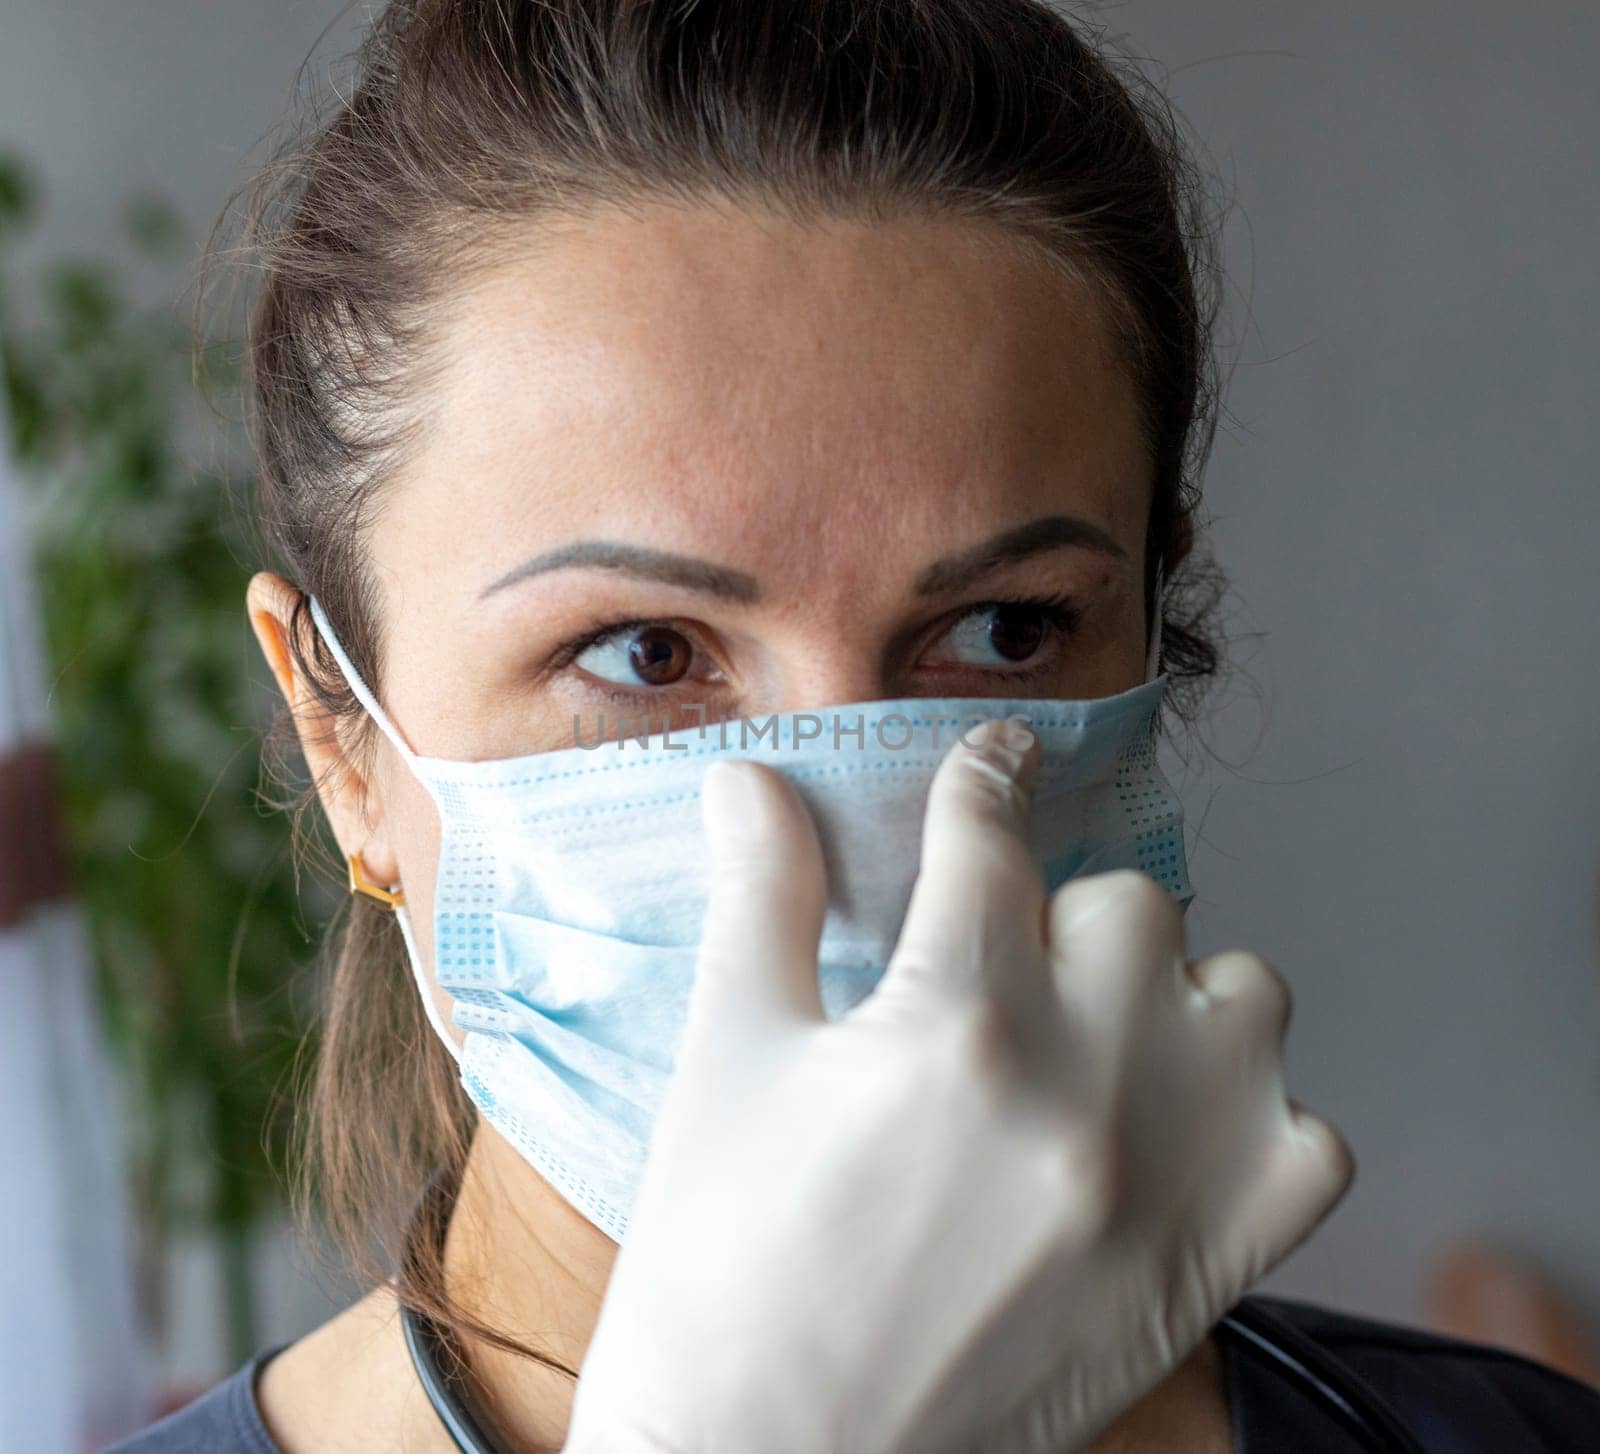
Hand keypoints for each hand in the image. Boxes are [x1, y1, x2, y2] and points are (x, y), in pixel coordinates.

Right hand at [563, 717, 1353, 1453]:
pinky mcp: (1211, 1274)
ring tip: (1093, 1034)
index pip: (990, 835)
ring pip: (1244, 997)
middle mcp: (1083, 1088)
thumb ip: (760, 898)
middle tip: (997, 961)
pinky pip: (1310, 1141)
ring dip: (1169, 992)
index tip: (995, 761)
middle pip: (1127, 903)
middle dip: (1055, 911)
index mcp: (950, 1023)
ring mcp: (1166, 1186)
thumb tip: (748, 780)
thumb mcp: (729, 1060)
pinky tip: (1166, 1129)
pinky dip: (1253, 1117)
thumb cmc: (725, 1266)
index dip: (985, 776)